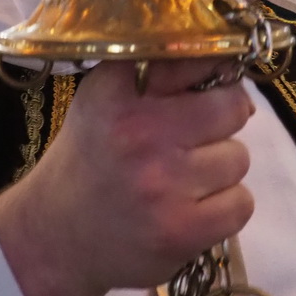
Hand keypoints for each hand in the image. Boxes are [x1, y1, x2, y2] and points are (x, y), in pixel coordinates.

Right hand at [0, 60, 255, 295]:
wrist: (54, 239)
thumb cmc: (90, 162)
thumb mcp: (103, 101)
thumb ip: (157, 75)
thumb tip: (237, 81)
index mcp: (117, 93)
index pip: (197, 57)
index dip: (212, 72)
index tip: (205, 89)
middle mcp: (140, 132)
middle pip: (231, 108)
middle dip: (220, 124)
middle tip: (191, 143)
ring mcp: (163, 184)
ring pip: (238, 158)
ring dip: (219, 171)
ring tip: (183, 181)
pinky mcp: (182, 230)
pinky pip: (241, 204)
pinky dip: (224, 209)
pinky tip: (192, 210)